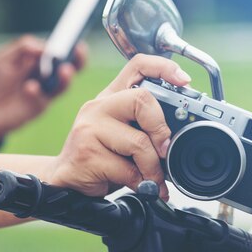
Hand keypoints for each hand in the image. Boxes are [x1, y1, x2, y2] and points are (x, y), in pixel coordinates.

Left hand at [0, 35, 86, 139]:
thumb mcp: (3, 58)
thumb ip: (22, 48)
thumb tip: (43, 48)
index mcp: (39, 58)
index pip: (60, 48)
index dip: (71, 43)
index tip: (76, 38)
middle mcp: (47, 73)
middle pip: (71, 66)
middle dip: (78, 59)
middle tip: (78, 52)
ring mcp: (45, 90)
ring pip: (63, 84)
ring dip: (66, 77)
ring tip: (64, 70)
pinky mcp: (39, 105)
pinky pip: (43, 97)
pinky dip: (36, 91)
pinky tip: (28, 88)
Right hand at [47, 54, 191, 200]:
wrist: (67, 180)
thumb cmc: (102, 157)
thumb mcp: (123, 134)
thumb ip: (145, 126)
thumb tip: (180, 134)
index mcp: (111, 97)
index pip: (138, 65)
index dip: (164, 68)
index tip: (184, 81)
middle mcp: (98, 106)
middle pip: (142, 100)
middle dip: (161, 129)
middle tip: (165, 150)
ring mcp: (90, 127)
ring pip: (139, 142)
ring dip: (153, 167)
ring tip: (153, 178)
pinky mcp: (87, 153)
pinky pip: (128, 170)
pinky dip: (141, 183)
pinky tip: (139, 186)